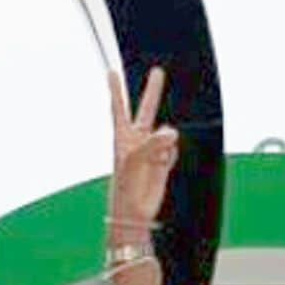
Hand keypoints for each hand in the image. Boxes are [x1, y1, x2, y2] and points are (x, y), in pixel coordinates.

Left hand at [107, 67, 179, 233]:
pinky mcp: (164, 161)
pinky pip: (172, 150)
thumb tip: (172, 131)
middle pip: (146, 110)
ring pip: (165, 134)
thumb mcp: (135, 160)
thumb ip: (153, 142)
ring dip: (163, 143)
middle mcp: (137, 141)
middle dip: (152, 92)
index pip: (119, 108)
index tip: (111, 72)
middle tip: (157, 72)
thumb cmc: (126, 187)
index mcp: (123, 138)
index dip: (116, 90)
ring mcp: (152, 150)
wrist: (134, 213)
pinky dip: (169, 156)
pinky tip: (161, 166)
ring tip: (154, 161)